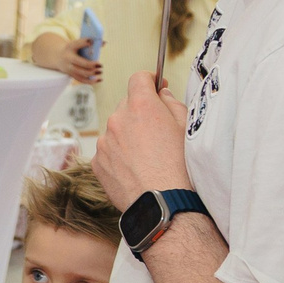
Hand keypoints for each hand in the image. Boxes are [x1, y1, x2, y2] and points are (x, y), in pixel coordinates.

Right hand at [30, 33, 102, 83]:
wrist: (57, 56)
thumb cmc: (71, 49)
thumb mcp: (77, 43)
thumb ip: (89, 43)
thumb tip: (104, 43)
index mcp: (70, 47)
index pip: (77, 43)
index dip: (85, 42)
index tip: (91, 41)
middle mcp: (68, 58)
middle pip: (81, 63)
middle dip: (92, 65)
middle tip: (100, 65)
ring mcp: (69, 68)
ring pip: (82, 73)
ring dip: (92, 73)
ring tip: (100, 71)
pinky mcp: (71, 74)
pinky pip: (81, 79)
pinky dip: (91, 81)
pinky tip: (99, 79)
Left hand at [90, 72, 194, 210]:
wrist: (162, 204)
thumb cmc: (179, 167)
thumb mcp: (186, 128)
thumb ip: (172, 104)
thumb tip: (162, 95)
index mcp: (141, 105)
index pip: (138, 78)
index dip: (148, 80)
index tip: (155, 86)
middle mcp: (118, 119)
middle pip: (127, 104)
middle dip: (140, 111)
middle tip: (157, 129)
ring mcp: (105, 142)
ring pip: (116, 129)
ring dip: (128, 135)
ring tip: (147, 156)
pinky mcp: (97, 162)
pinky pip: (108, 151)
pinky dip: (118, 155)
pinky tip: (135, 168)